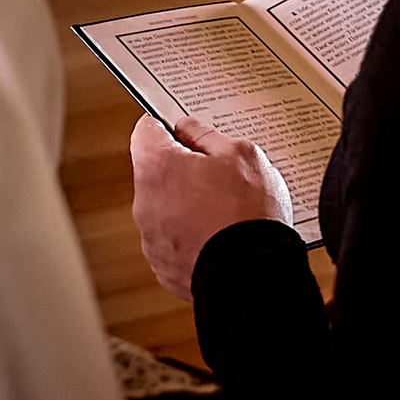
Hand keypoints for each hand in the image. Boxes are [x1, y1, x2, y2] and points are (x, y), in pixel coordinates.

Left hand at [130, 112, 293, 301]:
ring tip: (225, 211)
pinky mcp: (163, 266)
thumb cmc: (247, 213)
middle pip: (156, 173)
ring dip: (187, 205)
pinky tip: (220, 236)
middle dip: (182, 170)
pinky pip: (174, 240)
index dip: (167, 126)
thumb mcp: (241, 154)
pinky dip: (192, 236)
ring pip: (166, 209)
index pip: (145, 131)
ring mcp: (151, 239)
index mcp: (157, 168)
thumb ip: (207, 135)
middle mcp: (145, 203)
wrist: (254, 274)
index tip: (184, 131)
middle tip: (218, 174)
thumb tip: (190, 129)